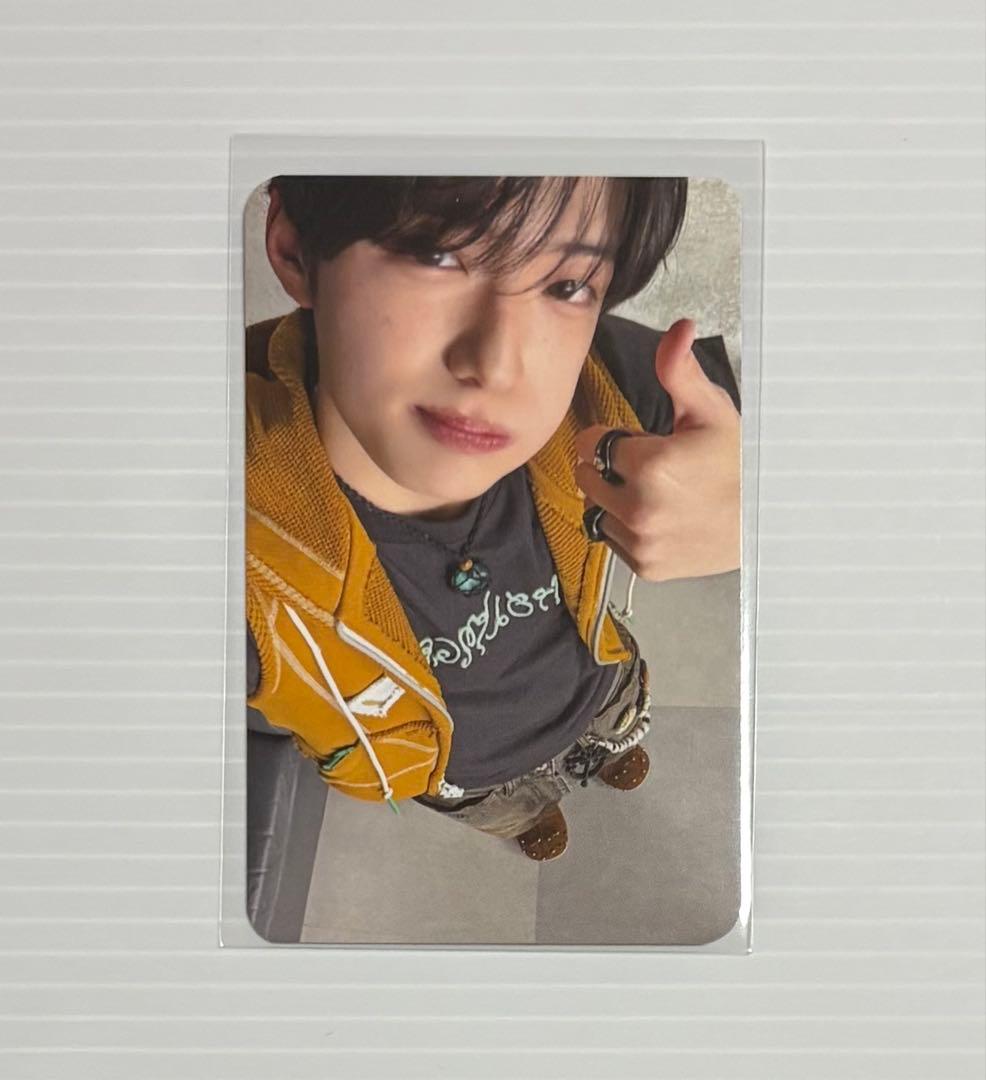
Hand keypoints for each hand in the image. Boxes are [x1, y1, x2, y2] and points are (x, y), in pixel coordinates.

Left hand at [575, 319, 739, 582]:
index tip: (637, 442)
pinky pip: (613, 541)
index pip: (590, 443)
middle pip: (586, 478)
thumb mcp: (711, 411)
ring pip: (597, 511)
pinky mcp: (646, 566)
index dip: (612, 438)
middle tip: (647, 468)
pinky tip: (660, 518)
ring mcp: (642, 542)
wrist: (766, 521)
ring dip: (614, 501)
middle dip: (608, 469)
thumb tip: (677, 329)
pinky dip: (627, 530)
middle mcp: (639, 509)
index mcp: (649, 466)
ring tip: (656, 494)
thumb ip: (679, 372)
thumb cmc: (740, 465)